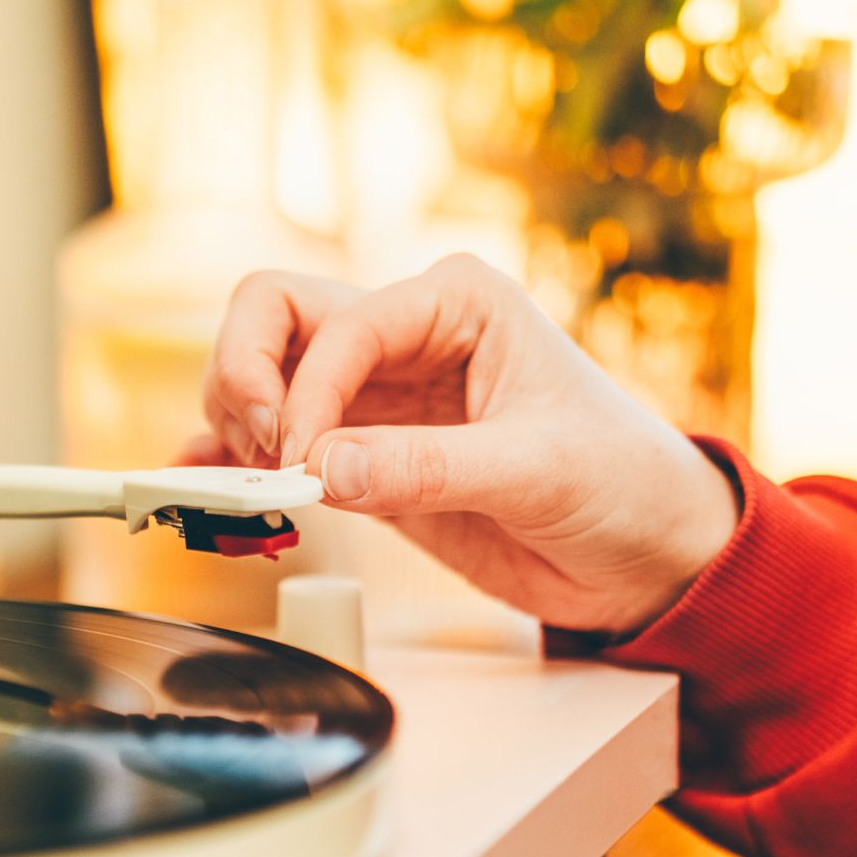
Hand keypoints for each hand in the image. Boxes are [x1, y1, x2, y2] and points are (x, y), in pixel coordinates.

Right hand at [195, 254, 740, 635]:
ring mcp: (378, 396)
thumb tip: (323, 469)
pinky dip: (236, 462)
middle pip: (274, 318)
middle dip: (244, 379)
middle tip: (262, 454)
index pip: (337, 325)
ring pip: (263, 376)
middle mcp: (405, 335)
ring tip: (254, 487)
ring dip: (236, 424)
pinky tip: (210, 487)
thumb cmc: (622, 483)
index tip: (302, 463)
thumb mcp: (538, 472)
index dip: (303, 393)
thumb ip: (429, 466)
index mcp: (455, 302)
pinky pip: (279, 444)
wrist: (647, 554)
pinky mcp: (366, 456)